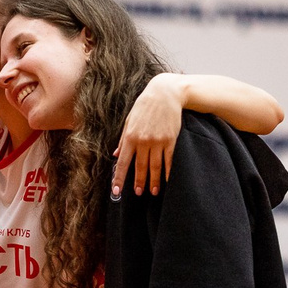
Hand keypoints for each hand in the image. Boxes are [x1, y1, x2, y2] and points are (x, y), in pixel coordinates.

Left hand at [114, 73, 187, 196]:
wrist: (165, 94)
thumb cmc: (144, 106)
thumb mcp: (129, 120)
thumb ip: (123, 138)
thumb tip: (116, 154)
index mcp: (130, 136)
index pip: (123, 162)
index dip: (119, 178)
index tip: (116, 191)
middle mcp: (143, 141)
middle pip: (140, 167)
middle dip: (138, 182)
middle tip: (138, 193)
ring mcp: (158, 141)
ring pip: (155, 167)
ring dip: (154, 181)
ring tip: (153, 192)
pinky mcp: (171, 140)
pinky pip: (169, 160)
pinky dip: (168, 172)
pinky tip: (167, 181)